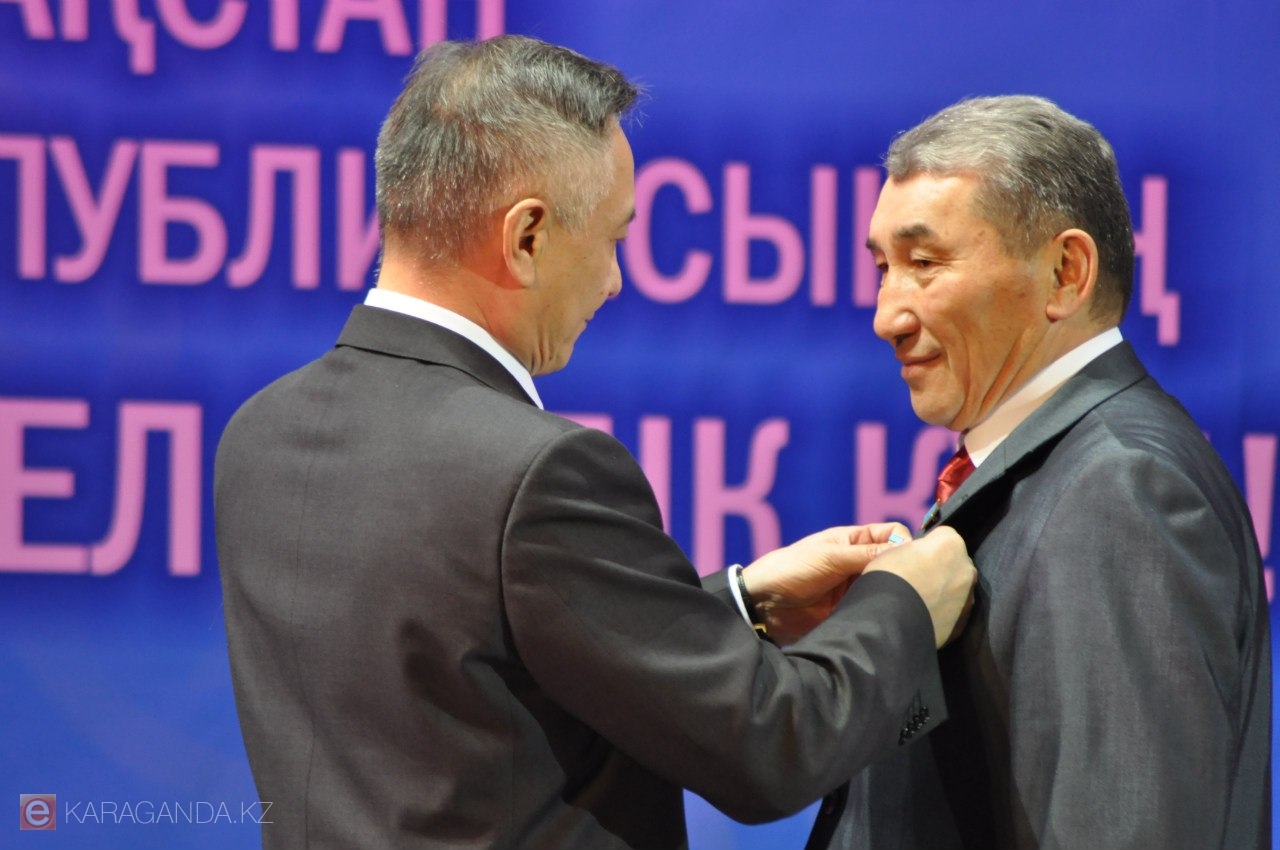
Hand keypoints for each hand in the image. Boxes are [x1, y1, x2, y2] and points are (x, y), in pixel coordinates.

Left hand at [742, 523, 911, 644]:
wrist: (762, 604)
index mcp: (854, 541)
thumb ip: (865, 554)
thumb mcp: (829, 557)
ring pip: (889, 588)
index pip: (892, 534)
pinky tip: (889, 618)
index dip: (904, 542)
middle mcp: (859, 563)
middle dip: (905, 570)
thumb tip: (904, 551)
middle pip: (895, 562)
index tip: (910, 560)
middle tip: (913, 585)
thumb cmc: (790, 569)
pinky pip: (875, 610)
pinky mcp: (851, 611)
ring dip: (894, 593)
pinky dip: (882, 612)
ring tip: (903, 603)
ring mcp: (856, 588)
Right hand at [863, 525, 975, 647]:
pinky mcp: (963, 622)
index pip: (942, 535)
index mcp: (951, 543)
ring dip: (942, 590)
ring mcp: (968, 596)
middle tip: (915, 579)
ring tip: (918, 600)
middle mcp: (966, 568)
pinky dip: (942, 610)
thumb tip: (922, 558)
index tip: (912, 556)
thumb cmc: (888, 578)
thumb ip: (917, 549)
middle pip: (953, 562)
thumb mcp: (895, 549)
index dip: (925, 545)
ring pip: (956, 587)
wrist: (889, 622)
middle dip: (940, 567)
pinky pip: (953, 610)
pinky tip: (923, 615)